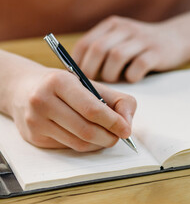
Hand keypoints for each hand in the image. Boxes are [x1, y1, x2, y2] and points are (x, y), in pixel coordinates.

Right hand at [9, 67, 136, 151]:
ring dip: (99, 144)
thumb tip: (127, 125)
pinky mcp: (34, 137)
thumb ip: (117, 100)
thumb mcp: (91, 83)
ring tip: (107, 136)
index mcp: (59, 82)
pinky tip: (88, 136)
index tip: (126, 130)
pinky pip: (68, 147)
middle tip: (119, 136)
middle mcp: (42, 101)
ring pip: (78, 143)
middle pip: (86, 130)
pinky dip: (84, 145)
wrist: (23, 88)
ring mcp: (35, 121)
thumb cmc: (65, 86)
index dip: (113, 122)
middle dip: (109, 137)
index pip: (92, 109)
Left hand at [72, 16, 188, 82]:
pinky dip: (132, 76)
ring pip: (117, 56)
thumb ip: (103, 50)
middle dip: (92, 70)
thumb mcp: (121, 39)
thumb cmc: (141, 47)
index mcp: (112, 25)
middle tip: (94, 84)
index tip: (80, 78)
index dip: (79, 63)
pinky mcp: (157, 52)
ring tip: (115, 80)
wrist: (177, 38)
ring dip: (112, 74)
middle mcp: (126, 29)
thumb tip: (79, 75)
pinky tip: (133, 78)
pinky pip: (139, 65)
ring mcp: (143, 39)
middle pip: (99, 48)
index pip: (86, 43)